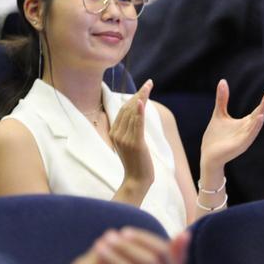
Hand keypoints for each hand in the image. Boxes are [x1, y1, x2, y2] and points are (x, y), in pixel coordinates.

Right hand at [111, 80, 154, 195]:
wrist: (136, 181)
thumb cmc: (136, 163)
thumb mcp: (129, 144)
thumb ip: (129, 130)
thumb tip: (135, 115)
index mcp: (114, 133)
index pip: (123, 110)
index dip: (132, 97)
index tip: (143, 88)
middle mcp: (117, 134)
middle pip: (127, 109)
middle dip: (139, 94)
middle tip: (149, 83)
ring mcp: (125, 139)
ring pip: (133, 113)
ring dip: (141, 97)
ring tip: (149, 86)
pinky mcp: (135, 143)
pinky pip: (137, 124)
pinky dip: (139, 112)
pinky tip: (142, 101)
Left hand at [199, 80, 263, 170]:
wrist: (208, 155)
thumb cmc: (215, 136)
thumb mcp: (219, 113)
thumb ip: (222, 99)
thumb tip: (223, 81)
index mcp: (246, 122)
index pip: (259, 109)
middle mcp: (248, 129)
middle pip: (260, 114)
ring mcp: (246, 137)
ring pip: (256, 124)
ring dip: (262, 113)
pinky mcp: (241, 145)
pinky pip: (250, 135)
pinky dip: (255, 126)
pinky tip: (259, 118)